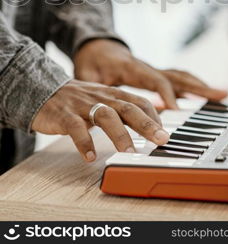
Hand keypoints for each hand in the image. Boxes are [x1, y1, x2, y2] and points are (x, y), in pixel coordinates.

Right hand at [31, 79, 168, 161]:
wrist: (43, 89)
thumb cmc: (78, 99)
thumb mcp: (103, 100)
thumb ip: (122, 110)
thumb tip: (148, 125)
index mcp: (113, 94)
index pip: (139, 101)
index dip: (154, 116)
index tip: (165, 133)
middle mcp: (101, 97)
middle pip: (128, 107)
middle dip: (146, 124)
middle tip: (161, 139)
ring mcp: (83, 105)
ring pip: (105, 116)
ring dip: (119, 135)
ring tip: (129, 152)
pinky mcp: (65, 115)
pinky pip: (76, 128)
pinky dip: (84, 142)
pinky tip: (90, 157)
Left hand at [74, 39, 227, 108]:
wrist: (97, 46)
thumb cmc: (92, 61)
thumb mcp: (85, 75)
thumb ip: (92, 89)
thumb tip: (95, 107)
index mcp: (133, 67)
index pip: (155, 79)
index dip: (166, 93)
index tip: (176, 109)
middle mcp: (148, 67)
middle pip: (178, 76)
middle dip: (199, 87)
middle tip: (220, 95)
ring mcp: (154, 71)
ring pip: (182, 77)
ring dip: (202, 86)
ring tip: (223, 94)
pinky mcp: (156, 76)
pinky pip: (178, 80)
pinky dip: (194, 87)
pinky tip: (206, 96)